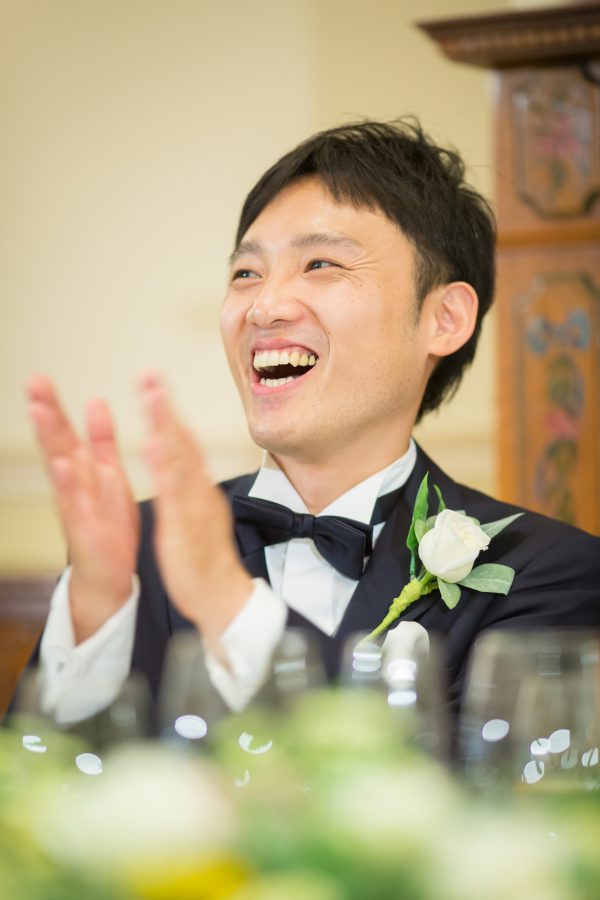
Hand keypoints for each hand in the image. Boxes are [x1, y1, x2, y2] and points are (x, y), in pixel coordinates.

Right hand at [27, 375, 138, 641]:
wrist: (108, 574)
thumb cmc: (108, 524)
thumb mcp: (108, 474)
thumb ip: (101, 440)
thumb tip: (94, 402)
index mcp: (83, 470)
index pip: (63, 432)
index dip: (53, 406)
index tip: (40, 378)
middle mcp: (74, 486)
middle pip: (56, 444)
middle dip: (45, 414)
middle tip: (34, 385)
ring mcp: (76, 506)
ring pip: (60, 468)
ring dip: (50, 440)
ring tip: (40, 413)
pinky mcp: (84, 528)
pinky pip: (76, 504)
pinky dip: (70, 486)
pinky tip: (63, 467)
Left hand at [140, 373, 252, 645]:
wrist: (222, 597)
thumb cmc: (206, 561)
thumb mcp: (196, 517)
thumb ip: (189, 490)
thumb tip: (184, 467)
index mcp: (198, 490)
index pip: (184, 445)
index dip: (169, 413)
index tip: (155, 384)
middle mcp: (198, 492)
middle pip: (183, 443)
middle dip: (165, 408)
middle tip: (151, 376)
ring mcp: (193, 507)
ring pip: (180, 461)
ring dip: (166, 425)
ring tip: (152, 396)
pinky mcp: (185, 528)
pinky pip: (174, 496)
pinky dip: (164, 468)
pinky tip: (153, 446)